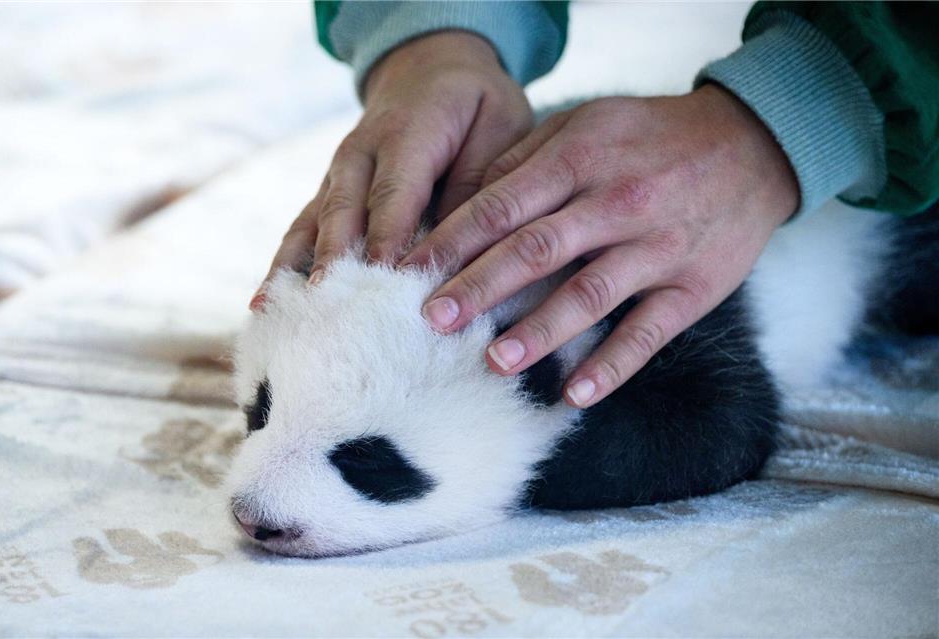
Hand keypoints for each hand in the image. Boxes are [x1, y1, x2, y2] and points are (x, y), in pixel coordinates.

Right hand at [251, 30, 531, 307]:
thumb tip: (458, 244)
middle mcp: (359, 153)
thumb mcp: (500, 126)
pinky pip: (300, 231)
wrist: (431, 69)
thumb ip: (477, 183)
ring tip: (271, 312)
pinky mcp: (328, 194)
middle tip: (331, 309)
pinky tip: (265, 303)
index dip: (386, 236)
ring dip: (293, 269)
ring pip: (311, 224)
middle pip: (342, 212)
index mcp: (406, 132)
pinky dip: (284, 266)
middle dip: (335, 261)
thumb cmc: (476, 106)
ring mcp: (337, 175)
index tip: (381, 279)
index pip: (394, 192)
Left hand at [400, 85, 798, 407]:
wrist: (753, 145)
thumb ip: (525, 160)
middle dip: (478, 290)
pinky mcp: (693, 288)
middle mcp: (617, 203)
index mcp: (582, 159)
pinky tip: (575, 395)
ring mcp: (658, 248)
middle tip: (432, 322)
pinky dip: (613, 366)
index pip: (501, 206)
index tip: (409, 273)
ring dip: (538, 333)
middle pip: (535, 251)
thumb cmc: (652, 136)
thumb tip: (463, 205)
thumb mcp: (587, 124)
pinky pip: (649, 333)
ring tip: (493, 363)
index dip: (451, 242)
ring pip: (589, 296)